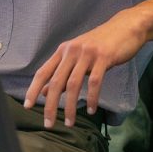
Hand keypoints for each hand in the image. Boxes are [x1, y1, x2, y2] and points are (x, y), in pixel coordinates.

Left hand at [23, 8, 147, 128]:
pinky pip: (95, 81)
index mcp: (63, 51)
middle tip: (48, 123)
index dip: (33, 89)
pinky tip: (91, 109)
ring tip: (70, 122)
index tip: (27, 106)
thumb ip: (62, 73)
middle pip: (56, 81)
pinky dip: (91, 98)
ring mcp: (87, 53)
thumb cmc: (100, 45)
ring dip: (70, 106)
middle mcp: (71, 51)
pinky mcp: (103, 57)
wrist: (125, 27)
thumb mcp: (78, 57)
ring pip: (73, 84)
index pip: (43, 72)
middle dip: (50, 105)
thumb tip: (43, 91)